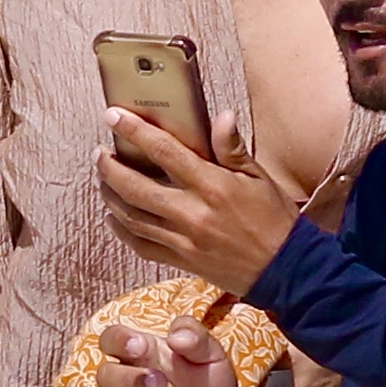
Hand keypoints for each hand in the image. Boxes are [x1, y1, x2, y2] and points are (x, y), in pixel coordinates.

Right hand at [95, 319, 240, 386]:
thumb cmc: (208, 380)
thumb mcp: (210, 353)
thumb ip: (196, 337)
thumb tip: (176, 337)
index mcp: (141, 355)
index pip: (110, 340)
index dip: (118, 340)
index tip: (141, 345)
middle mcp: (131, 384)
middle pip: (105, 377)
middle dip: (129, 379)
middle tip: (161, 381)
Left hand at [97, 109, 299, 290]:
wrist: (286, 271)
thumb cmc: (275, 220)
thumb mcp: (260, 178)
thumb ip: (233, 149)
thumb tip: (221, 116)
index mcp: (213, 186)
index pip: (164, 151)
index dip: (134, 131)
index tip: (113, 115)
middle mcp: (193, 213)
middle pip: (136, 187)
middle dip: (110, 167)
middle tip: (99, 153)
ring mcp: (184, 240)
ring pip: (132, 217)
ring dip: (110, 196)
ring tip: (102, 179)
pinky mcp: (182, 261)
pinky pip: (142, 246)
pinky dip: (123, 231)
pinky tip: (114, 217)